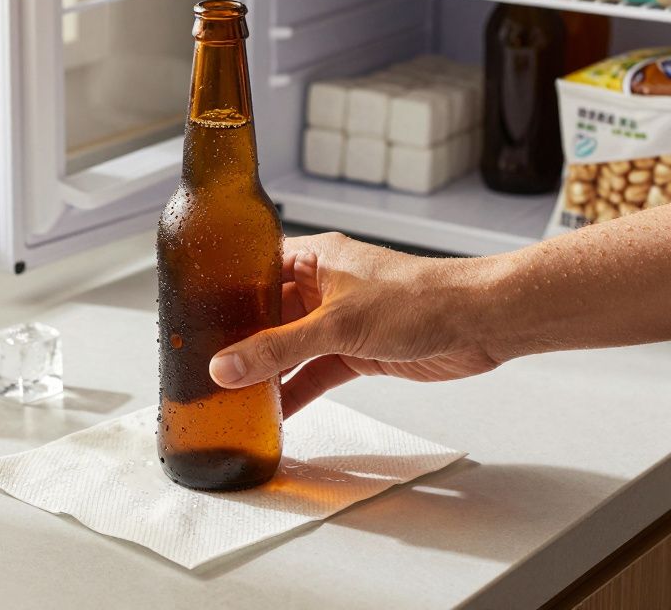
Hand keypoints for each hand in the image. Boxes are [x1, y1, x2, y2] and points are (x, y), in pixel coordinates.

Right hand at [208, 233, 502, 417]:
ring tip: (230, 395)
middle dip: (240, 341)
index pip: (255, 269)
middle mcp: (323, 286)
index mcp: (314, 259)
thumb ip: (279, 349)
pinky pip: (315, 371)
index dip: (225, 291)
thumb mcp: (337, 325)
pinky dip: (297, 390)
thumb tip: (226, 367)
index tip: (192, 315)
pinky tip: (274, 411)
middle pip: (268, 314)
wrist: (478, 321)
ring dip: (268, 370)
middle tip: (203, 365)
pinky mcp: (358, 350)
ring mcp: (340, 319)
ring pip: (290, 346)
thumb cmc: (419, 299)